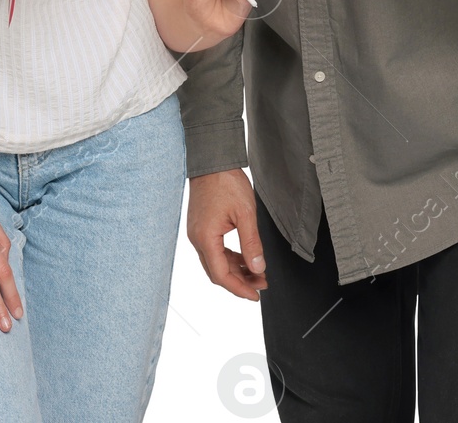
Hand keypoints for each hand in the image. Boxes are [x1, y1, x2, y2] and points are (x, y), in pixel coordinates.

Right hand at [187, 168, 266, 299]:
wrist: (212, 161)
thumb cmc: (226, 183)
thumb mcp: (245, 214)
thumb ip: (251, 244)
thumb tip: (258, 269)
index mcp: (205, 238)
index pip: (221, 275)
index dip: (239, 288)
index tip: (255, 295)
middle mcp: (197, 238)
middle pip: (217, 272)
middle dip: (240, 282)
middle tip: (261, 285)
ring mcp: (197, 232)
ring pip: (215, 262)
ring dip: (235, 270)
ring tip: (257, 273)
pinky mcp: (200, 227)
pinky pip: (214, 250)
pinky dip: (229, 258)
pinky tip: (244, 258)